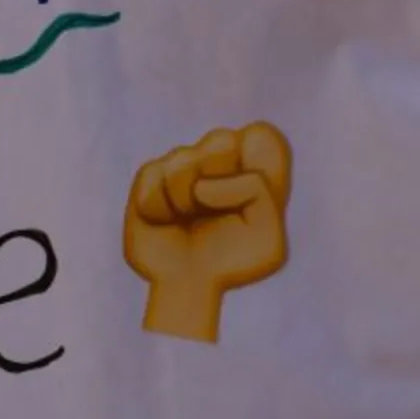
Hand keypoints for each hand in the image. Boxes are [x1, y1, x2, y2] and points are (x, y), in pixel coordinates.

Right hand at [124, 122, 293, 343]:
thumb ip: (256, 198)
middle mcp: (220, 160)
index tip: (251, 194)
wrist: (185, 283)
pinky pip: (152, 174)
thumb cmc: (230, 264)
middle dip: (218, 179)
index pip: (261, 135)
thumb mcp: (268, 241)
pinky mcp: (151, 176)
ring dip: (185, 200)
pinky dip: (159, 205)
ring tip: (188, 219)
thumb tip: (202, 186)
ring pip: (184, 158)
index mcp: (256, 169)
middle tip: (213, 211)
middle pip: (221, 139)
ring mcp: (184, 164)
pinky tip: (166, 219)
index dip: (254, 162)